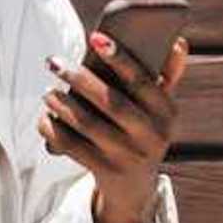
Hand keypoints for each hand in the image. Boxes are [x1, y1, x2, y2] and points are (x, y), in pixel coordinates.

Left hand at [36, 32, 188, 222]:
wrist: (135, 185)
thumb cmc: (142, 129)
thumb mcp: (158, 108)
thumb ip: (165, 75)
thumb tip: (178, 41)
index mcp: (167, 113)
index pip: (142, 81)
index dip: (119, 58)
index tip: (94, 37)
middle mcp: (152, 136)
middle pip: (111, 102)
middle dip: (79, 79)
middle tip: (53, 61)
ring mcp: (129, 156)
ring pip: (88, 124)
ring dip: (62, 104)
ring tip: (48, 91)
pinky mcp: (107, 172)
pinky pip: (73, 147)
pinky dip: (55, 129)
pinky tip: (45, 117)